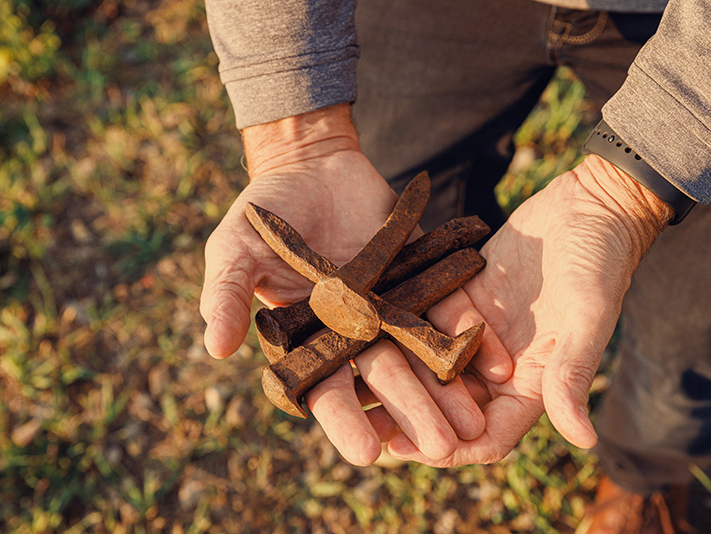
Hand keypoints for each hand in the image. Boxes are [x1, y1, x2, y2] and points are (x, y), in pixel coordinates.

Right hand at [200, 104, 512, 464]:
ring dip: (447, 388)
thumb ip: (227, 294)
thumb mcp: (237, 248)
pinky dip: (468, 335)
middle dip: (412, 412)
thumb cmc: (266, 210)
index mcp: (306, 340)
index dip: (344, 420)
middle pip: (383, 379)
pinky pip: (445, 309)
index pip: (324, 388)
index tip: (366, 453)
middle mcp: (351, 334)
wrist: (313, 165)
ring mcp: (388, 309)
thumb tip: (215, 348)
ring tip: (477, 422)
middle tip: (443, 448)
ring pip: (420, 355)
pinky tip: (495, 363)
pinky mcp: (417, 280)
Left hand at [387, 155, 673, 465]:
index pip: (490, 433)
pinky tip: (356, 330)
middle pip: (449, 406)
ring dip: (393, 378)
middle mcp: (500, 364)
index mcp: (533, 381)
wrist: (586, 206)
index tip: (406, 451)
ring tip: (346, 385)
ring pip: (429, 366)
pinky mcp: (460, 297)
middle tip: (362, 429)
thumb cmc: (599, 262)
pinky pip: (424, 320)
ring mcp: (477, 332)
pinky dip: (395, 329)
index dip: (452, 448)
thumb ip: (573, 374)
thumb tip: (583, 442)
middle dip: (409, 419)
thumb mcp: (587, 318)